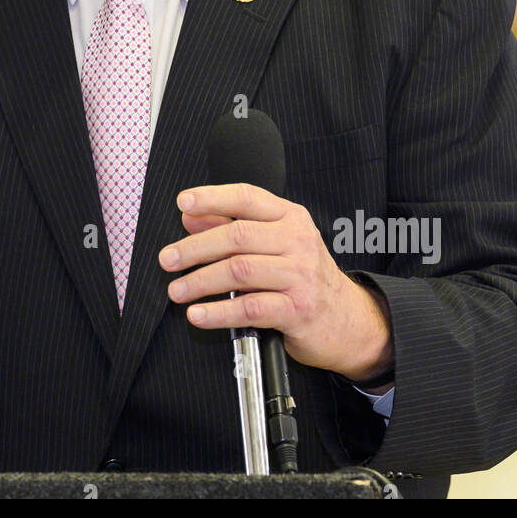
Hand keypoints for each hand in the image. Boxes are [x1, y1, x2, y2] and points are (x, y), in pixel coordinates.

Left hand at [157, 184, 393, 386]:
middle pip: (237, 236)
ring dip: (200, 281)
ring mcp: (300, 275)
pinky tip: (198, 315)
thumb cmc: (305, 278)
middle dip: (195, 248)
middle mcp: (298, 241)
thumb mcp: (276, 244)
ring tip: (177, 290)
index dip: (212, 197)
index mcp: (290, 218)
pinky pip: (249, 309)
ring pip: (239, 271)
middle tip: (168, 260)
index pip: (247, 197)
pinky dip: (218, 313)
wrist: (348, 320)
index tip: (183, 202)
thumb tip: (191, 216)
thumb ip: (233, 227)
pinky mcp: (298, 309)